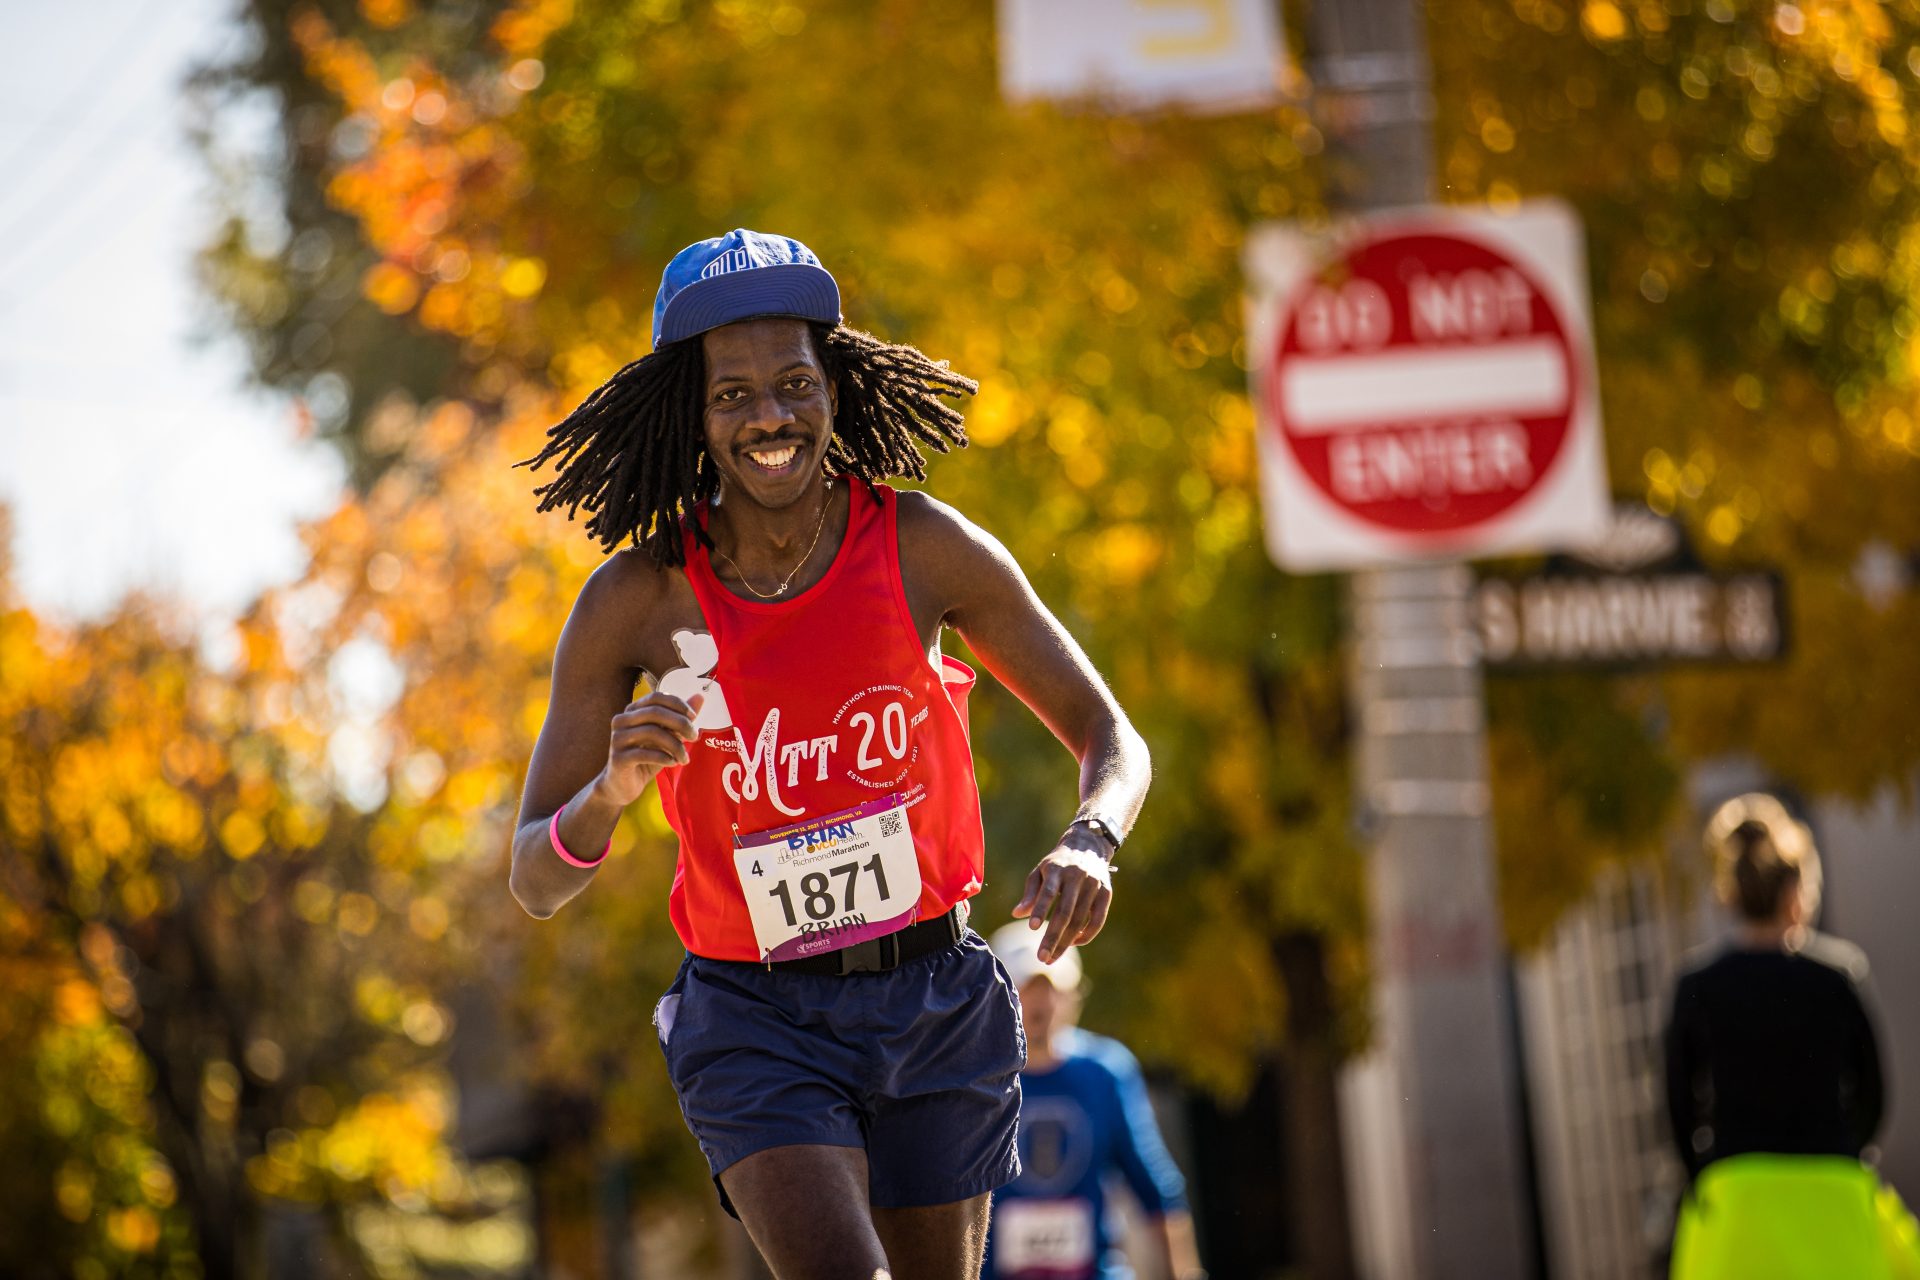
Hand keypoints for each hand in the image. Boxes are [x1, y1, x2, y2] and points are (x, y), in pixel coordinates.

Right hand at [595, 691, 703, 806]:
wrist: (623, 786)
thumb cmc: (646, 758)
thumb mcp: (667, 737)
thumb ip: (681, 718)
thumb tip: (700, 697)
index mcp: (632, 711)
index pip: (656, 698)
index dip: (677, 704)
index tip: (694, 717)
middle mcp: (621, 721)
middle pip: (655, 712)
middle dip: (680, 723)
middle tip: (694, 736)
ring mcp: (617, 739)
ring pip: (652, 732)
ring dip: (675, 745)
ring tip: (685, 758)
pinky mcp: (618, 758)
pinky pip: (645, 753)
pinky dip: (664, 757)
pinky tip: (673, 763)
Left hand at [1011, 831, 1112, 963]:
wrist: (1089, 845)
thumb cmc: (1058, 863)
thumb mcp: (1041, 872)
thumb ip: (1030, 893)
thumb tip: (1016, 914)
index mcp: (1058, 869)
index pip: (1049, 892)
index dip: (1040, 909)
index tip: (1032, 928)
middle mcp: (1077, 877)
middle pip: (1065, 912)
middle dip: (1053, 937)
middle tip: (1041, 957)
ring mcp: (1094, 885)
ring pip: (1080, 920)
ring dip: (1066, 942)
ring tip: (1051, 958)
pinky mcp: (1106, 893)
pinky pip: (1097, 920)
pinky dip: (1086, 935)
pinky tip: (1072, 944)